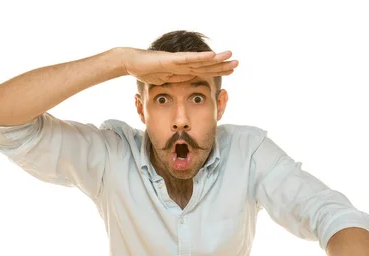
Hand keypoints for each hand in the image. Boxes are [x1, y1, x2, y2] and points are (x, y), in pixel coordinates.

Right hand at [121, 47, 237, 84]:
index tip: (230, 71)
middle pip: (205, 65)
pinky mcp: (171, 59)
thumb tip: (185, 86)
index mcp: (182, 70)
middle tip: (237, 63)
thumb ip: (175, 82)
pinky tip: (213, 56)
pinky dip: (201, 58)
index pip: (203, 71)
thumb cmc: (145, 71)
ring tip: (230, 56)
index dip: (217, 70)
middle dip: (222, 64)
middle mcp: (182, 63)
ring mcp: (177, 60)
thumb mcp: (164, 81)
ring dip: (216, 59)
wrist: (131, 62)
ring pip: (200, 61)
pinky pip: (188, 59)